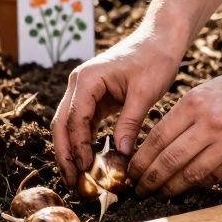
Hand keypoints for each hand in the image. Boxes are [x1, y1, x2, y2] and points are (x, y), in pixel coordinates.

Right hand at [51, 26, 182, 186]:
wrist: (159, 40)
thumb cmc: (154, 60)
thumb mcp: (145, 92)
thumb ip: (130, 122)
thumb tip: (122, 154)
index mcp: (87, 79)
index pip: (74, 118)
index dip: (78, 146)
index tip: (87, 168)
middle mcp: (78, 84)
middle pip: (62, 124)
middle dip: (65, 154)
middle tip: (72, 181)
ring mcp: (83, 90)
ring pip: (68, 125)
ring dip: (70, 151)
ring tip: (77, 178)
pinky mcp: (93, 97)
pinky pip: (82, 123)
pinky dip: (82, 142)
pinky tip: (88, 162)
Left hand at [130, 55, 221, 196]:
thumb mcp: (206, 91)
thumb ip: (183, 117)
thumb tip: (157, 147)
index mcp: (195, 103)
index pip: (158, 138)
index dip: (141, 159)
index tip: (131, 170)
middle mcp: (212, 123)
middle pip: (170, 160)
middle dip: (150, 179)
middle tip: (139, 188)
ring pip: (191, 175)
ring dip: (171, 187)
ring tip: (159, 193)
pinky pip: (216, 177)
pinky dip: (198, 184)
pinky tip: (187, 187)